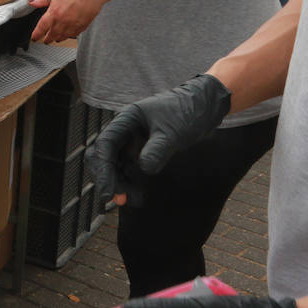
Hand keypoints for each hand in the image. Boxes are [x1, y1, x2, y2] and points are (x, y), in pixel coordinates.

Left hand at [29, 0, 105, 41]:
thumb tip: (32, 3)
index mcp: (54, 12)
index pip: (42, 27)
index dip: (37, 34)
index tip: (34, 38)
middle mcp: (63, 21)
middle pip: (52, 34)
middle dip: (48, 39)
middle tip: (45, 41)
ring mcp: (73, 24)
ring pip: (63, 36)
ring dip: (58, 38)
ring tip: (55, 39)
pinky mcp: (83, 25)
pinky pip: (74, 34)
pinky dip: (69, 36)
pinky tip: (68, 35)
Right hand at [86, 73, 230, 206]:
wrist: (203, 107)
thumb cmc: (186, 112)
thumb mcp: (173, 132)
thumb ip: (158, 149)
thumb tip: (145, 169)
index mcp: (126, 119)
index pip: (105, 144)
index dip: (104, 170)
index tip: (109, 192)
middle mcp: (124, 130)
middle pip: (104, 155)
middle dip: (108, 178)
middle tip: (119, 200)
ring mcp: (132, 140)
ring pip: (115, 164)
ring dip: (119, 182)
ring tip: (133, 200)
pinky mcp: (142, 150)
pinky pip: (129, 167)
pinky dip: (130, 181)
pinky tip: (138, 194)